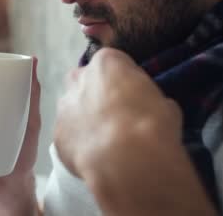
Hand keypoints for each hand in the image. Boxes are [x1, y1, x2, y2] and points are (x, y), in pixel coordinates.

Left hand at [54, 48, 181, 176]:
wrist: (127, 158)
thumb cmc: (151, 124)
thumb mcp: (165, 105)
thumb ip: (149, 99)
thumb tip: (154, 108)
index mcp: (106, 63)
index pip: (113, 63)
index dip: (125, 81)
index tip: (135, 97)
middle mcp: (79, 79)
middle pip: (84, 80)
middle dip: (95, 93)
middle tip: (114, 114)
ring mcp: (64, 106)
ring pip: (71, 107)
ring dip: (84, 118)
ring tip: (104, 139)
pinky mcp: (57, 133)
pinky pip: (68, 135)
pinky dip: (78, 143)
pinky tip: (94, 156)